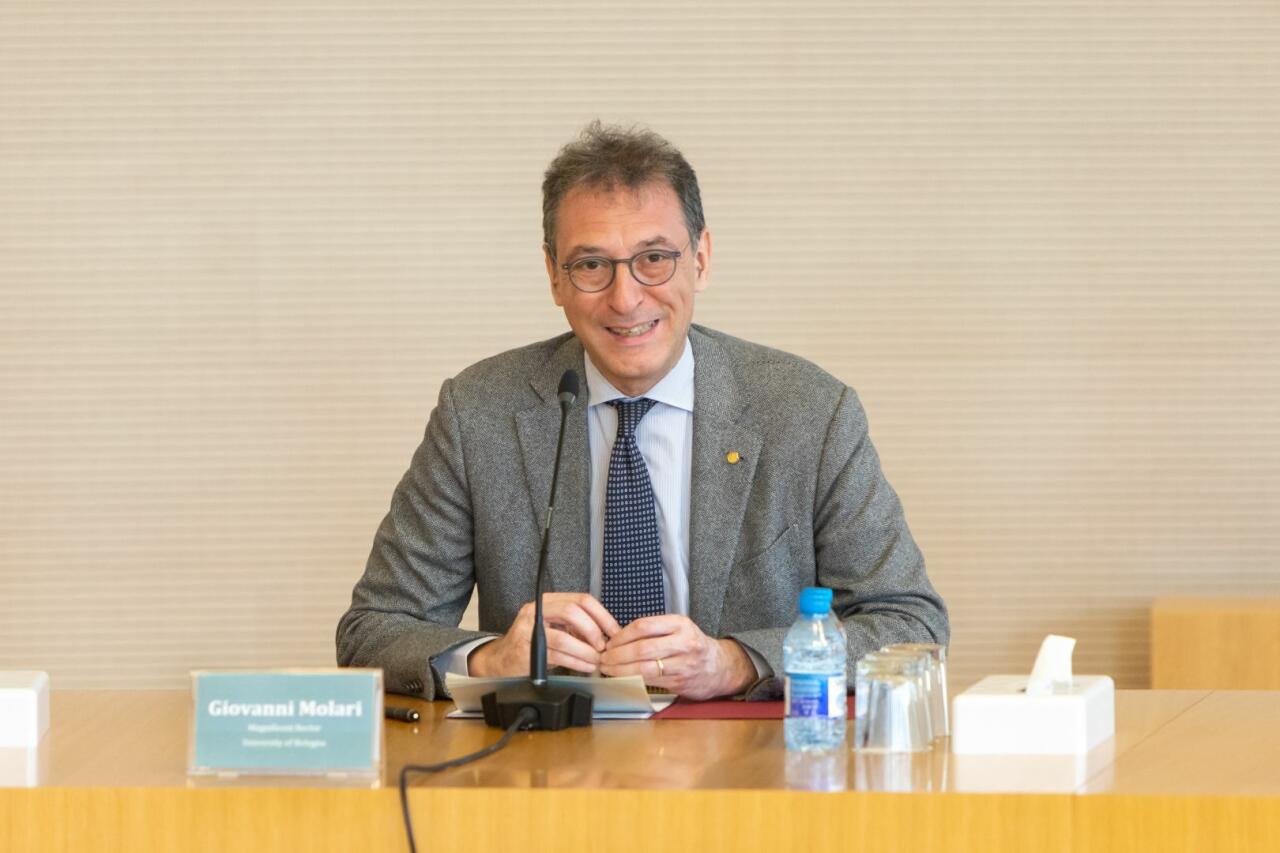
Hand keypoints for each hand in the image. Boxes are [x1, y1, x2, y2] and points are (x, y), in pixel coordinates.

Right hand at [468, 593, 621, 676]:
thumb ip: (576, 627)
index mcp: (547, 601)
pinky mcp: (527, 650)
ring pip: (564, 636)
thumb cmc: (532, 644)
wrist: (501, 661)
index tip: (614, 630)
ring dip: (586, 651)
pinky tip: (586, 667)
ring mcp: (529, 629)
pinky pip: (558, 655)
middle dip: (593, 630)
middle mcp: (537, 611)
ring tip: (596, 660)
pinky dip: (576, 662)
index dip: (602, 614)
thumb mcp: (554, 628)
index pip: (581, 599)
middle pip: (572, 611)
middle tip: (603, 646)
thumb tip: (606, 634)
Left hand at [599, 615, 756, 699]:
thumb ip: (655, 630)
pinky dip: (632, 680)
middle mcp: (683, 642)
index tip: (609, 642)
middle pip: (642, 648)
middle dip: (617, 655)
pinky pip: (651, 681)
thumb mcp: (679, 628)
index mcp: (680, 624)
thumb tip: (619, 637)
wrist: (721, 667)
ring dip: (621, 670)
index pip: (644, 626)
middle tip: (603, 659)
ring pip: (645, 668)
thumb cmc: (693, 646)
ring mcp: (683, 664)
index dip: (622, 635)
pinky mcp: (680, 682)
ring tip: (607, 670)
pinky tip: (621, 679)